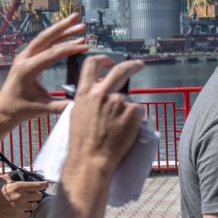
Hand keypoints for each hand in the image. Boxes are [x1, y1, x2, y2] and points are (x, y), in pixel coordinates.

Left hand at [0, 14, 87, 123]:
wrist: (3, 109)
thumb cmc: (20, 109)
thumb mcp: (42, 108)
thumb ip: (61, 105)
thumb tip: (80, 105)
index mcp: (27, 69)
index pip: (51, 54)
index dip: (70, 48)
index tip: (85, 46)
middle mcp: (24, 59)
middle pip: (45, 38)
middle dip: (63, 27)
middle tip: (77, 18)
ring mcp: (25, 57)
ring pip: (45, 39)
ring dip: (61, 31)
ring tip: (78, 24)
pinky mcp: (28, 59)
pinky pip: (43, 45)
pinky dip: (57, 39)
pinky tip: (69, 37)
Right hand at [0, 176, 48, 217]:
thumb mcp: (1, 180)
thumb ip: (13, 175)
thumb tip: (21, 173)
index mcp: (18, 186)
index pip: (39, 186)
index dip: (44, 184)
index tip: (46, 184)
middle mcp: (21, 197)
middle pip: (39, 196)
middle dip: (37, 194)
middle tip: (32, 193)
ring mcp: (20, 207)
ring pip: (35, 205)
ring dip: (33, 203)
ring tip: (26, 201)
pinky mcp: (17, 216)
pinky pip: (29, 214)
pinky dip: (28, 211)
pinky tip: (22, 208)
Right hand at [66, 55, 145, 174]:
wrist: (91, 159)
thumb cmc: (82, 142)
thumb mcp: (78, 113)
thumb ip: (89, 99)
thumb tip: (99, 90)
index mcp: (85, 92)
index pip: (92, 64)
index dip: (103, 59)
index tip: (111, 61)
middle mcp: (102, 93)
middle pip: (120, 70)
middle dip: (133, 65)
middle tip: (140, 64)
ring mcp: (118, 101)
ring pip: (129, 101)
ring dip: (127, 111)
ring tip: (118, 129)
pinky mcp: (132, 111)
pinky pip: (138, 112)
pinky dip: (135, 120)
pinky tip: (126, 131)